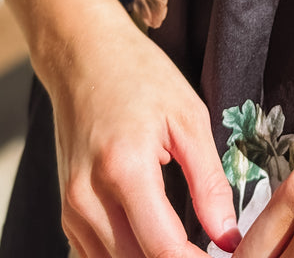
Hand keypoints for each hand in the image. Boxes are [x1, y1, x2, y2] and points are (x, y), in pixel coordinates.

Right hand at [46, 14, 240, 256]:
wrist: (82, 55)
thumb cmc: (140, 76)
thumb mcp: (188, 117)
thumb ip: (209, 181)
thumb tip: (228, 236)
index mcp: (124, 169)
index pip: (163, 248)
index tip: (227, 256)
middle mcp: (88, 198)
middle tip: (212, 250)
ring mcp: (71, 208)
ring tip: (190, 247)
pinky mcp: (66, 212)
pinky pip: (97, 255)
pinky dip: (130, 254)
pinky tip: (158, 237)